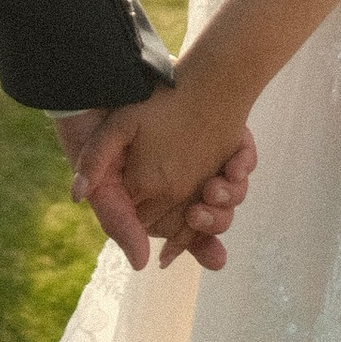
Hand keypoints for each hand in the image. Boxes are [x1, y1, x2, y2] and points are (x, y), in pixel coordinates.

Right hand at [59, 105, 252, 274]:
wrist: (107, 77)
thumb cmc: (96, 126)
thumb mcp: (101, 179)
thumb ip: (115, 219)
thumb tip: (142, 264)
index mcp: (155, 196)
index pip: (185, 234)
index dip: (201, 245)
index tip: (215, 254)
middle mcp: (180, 182)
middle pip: (215, 217)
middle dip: (218, 219)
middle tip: (204, 211)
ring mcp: (201, 160)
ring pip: (231, 193)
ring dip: (232, 193)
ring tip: (222, 182)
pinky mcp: (218, 136)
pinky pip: (243, 159)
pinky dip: (244, 161)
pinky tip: (236, 160)